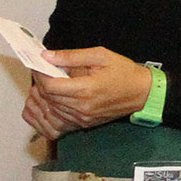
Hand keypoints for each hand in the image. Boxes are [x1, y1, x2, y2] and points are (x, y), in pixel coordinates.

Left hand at [26, 46, 152, 131]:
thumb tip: (47, 56)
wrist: (142, 93)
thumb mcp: (99, 55)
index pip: (50, 86)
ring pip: (52, 109)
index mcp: (86, 89)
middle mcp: (82, 108)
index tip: (38, 64)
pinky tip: (57, 94)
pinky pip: (60, 117)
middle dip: (41, 83)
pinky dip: (54, 106)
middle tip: (42, 69)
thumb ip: (71, 56)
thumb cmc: (123, 72)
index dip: (40, 74)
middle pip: (49, 98)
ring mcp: (82, 118)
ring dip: (46, 95)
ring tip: (49, 80)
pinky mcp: (84, 124)